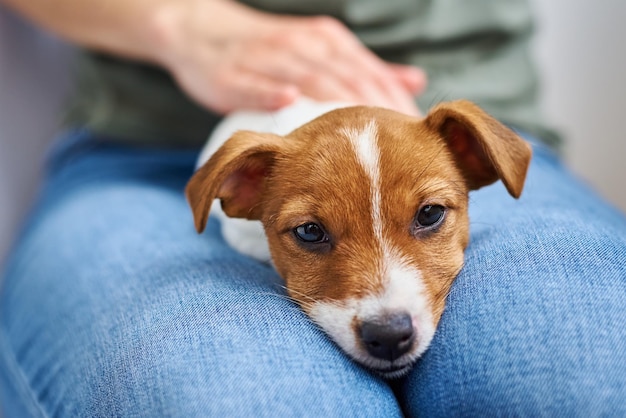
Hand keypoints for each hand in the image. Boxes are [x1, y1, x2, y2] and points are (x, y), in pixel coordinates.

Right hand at [151, 0, 425, 115]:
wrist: (203, 34)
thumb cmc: (270, 54)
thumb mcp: (322, 53)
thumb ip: (366, 69)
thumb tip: (415, 82)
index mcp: (328, 42)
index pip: (371, 74)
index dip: (395, 103)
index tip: (418, 138)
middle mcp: (304, 45)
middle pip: (346, 78)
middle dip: (375, 111)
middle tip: (398, 149)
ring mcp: (268, 58)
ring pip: (307, 79)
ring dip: (333, 105)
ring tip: (358, 140)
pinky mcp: (234, 73)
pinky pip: (255, 84)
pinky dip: (272, 92)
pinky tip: (288, 103)